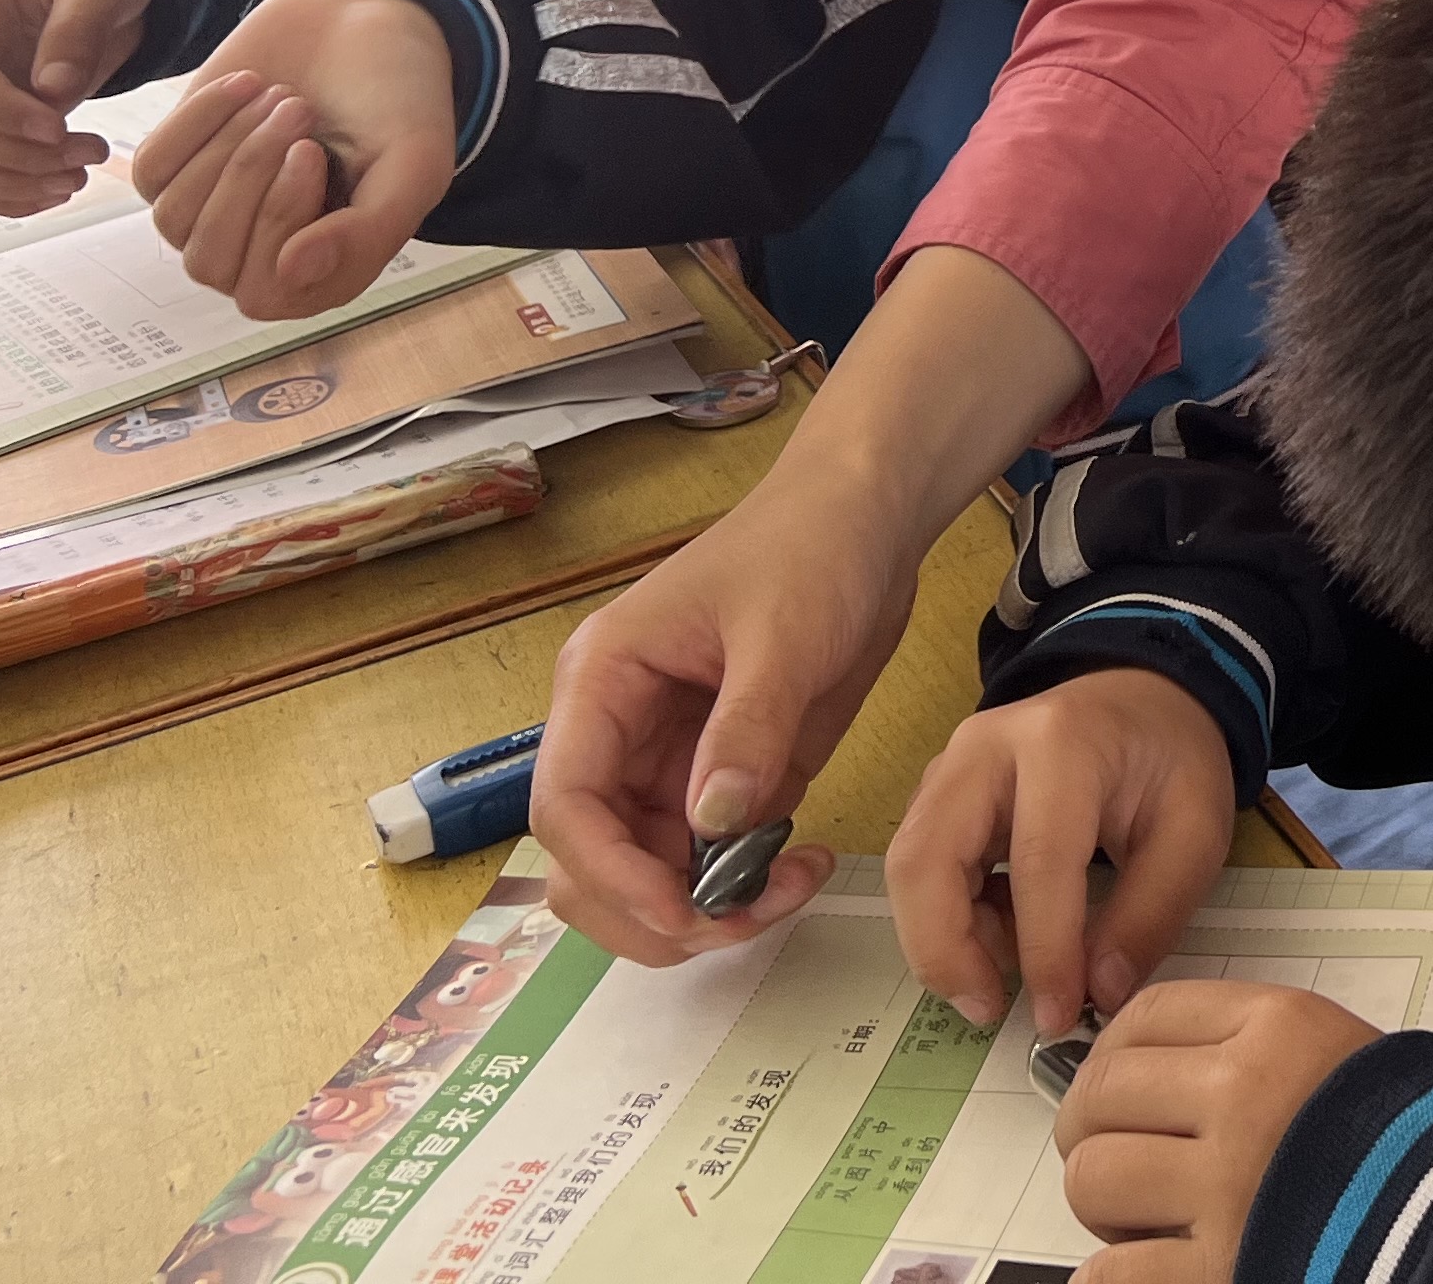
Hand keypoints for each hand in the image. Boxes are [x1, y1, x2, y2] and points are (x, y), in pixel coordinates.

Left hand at [131, 0, 456, 315]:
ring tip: (280, 93)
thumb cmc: (398, 99)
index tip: (311, 149)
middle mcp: (262, 258)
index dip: (277, 221)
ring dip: (228, 144)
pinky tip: (247, 83)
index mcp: (324, 273)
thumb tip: (293, 275)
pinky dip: (197, 118)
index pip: (264, 291)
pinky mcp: (180, 170)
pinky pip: (153, 170)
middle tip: (300, 108)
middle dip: (249, 174)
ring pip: (176, 218)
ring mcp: (215, 216)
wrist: (365, 24)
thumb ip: (369, 232)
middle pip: (211, 260)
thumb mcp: (413, 165)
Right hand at [530, 463, 919, 963]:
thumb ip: (747, 728)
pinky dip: (743, 887)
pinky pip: (708, 859)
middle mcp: (620, 731)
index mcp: (602, 682)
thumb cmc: (811, 545)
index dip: (610, 873)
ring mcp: (670, 760)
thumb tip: (713, 826)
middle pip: (591, 860)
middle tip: (744, 918)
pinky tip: (802, 867)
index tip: (682, 910)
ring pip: (647, 873)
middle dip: (653, 908)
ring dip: (702, 908)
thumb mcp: (783, 633)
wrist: (867, 515)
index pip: (565, 804)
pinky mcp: (725, 776)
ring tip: (788, 890)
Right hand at [887, 671, 1236, 1036]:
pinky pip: (920, 867)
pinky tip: (1004, 934)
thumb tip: (1100, 994)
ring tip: (1008, 974)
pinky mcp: (937, 791)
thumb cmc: (1171, 763)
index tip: (1058, 1018)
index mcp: (1063, 744)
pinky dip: (949, 918)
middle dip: (946, 951)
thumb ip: (1152, 914)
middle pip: (926, 858)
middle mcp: (986, 746)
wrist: (1144, 702)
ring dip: (943, 939)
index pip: (1038, 860)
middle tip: (991, 1010)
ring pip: (910, 867)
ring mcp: (950, 765)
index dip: (1043, 951)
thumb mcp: (1196, 834)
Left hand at [1057, 979, 1381, 1280]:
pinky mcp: (1217, 1273)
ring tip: (1144, 1218)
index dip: (1109, 1055)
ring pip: (1094, 1180)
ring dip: (1106, 1207)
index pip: (1143, 1018)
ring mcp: (1227, 1189)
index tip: (1112, 1086)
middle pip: (1101, 1097)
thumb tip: (1137, 1073)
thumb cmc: (1402, 1138)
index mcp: (1275, 1029)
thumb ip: (1245, 1050)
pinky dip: (1112, 1276)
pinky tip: (1144, 1270)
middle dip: (1090, 1132)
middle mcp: (1244, 1097)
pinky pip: (1110, 1273)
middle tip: (1111, 1157)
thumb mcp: (1333, 1054)